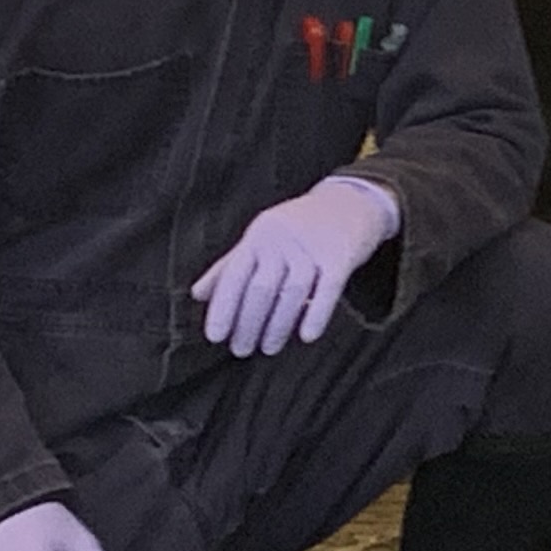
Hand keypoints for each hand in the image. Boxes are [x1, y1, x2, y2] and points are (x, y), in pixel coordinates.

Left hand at [192, 175, 399, 354]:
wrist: (352, 201)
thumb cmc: (300, 225)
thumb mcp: (261, 237)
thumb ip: (230, 265)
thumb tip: (198, 293)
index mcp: (258, 236)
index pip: (234, 275)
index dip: (223, 307)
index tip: (216, 336)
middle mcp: (283, 241)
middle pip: (262, 288)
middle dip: (248, 323)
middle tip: (241, 350)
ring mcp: (313, 248)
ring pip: (292, 292)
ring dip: (278, 325)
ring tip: (269, 348)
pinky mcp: (342, 257)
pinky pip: (329, 290)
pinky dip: (317, 314)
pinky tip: (307, 336)